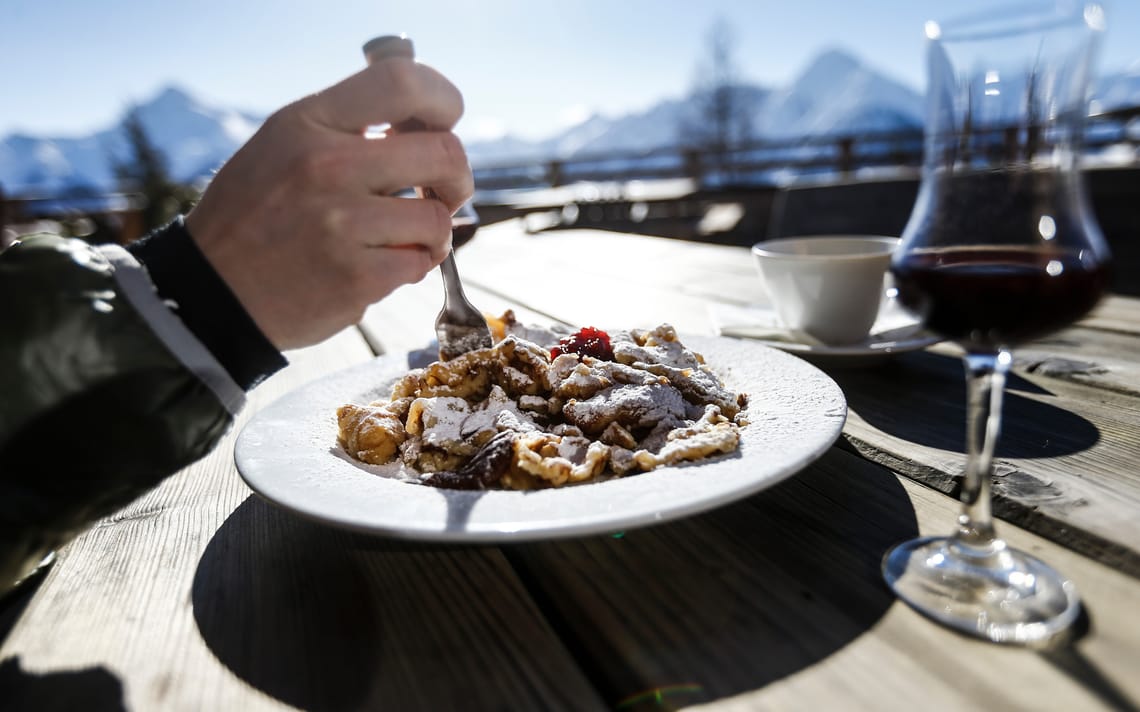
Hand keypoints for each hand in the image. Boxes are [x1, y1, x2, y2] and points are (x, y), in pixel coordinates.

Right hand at [185, 56, 471, 349]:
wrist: (213, 294)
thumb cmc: (257, 216)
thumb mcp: (283, 144)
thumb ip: (348, 127)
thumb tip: (426, 123)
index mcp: (309, 124)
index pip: (403, 83)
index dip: (443, 100)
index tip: (444, 123)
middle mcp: (326, 166)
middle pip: (444, 152)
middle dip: (457, 177)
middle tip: (442, 192)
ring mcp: (342, 224)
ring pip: (438, 218)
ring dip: (432, 233)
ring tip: (400, 238)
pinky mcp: (356, 277)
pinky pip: (420, 263)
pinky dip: (411, 266)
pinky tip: (381, 266)